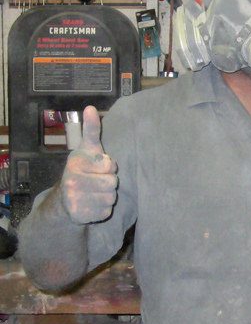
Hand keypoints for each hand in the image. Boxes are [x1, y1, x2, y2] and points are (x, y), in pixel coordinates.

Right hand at [60, 105, 117, 223]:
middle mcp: (72, 181)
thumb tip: (91, 107)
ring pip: (111, 198)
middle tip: (96, 181)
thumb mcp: (87, 149)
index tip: (98, 167)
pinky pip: (106, 212)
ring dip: (107, 196)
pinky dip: (102, 209)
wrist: (65, 200)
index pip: (110, 165)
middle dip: (109, 182)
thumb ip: (92, 129)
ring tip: (94, 192)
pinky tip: (92, 204)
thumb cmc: (82, 170)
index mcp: (75, 162)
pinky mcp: (80, 216)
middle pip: (113, 183)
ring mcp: (75, 200)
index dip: (109, 167)